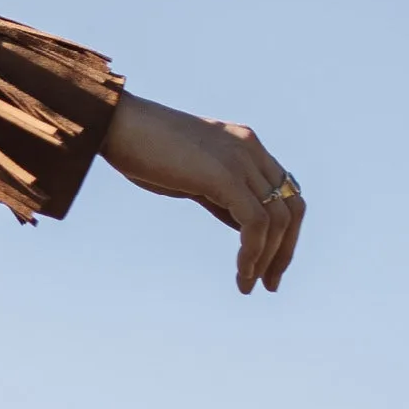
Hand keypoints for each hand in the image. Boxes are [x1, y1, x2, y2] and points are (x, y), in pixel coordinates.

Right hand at [99, 91, 305, 293]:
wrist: (116, 124)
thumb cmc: (142, 149)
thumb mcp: (191, 174)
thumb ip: (220, 194)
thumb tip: (242, 224)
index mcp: (246, 145)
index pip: (285, 192)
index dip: (285, 231)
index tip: (267, 264)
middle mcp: (251, 150)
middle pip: (292, 207)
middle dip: (284, 250)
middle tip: (268, 283)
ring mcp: (241, 161)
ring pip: (277, 219)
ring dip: (268, 258)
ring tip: (248, 284)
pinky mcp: (224, 176)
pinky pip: (254, 223)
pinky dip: (253, 252)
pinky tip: (240, 272)